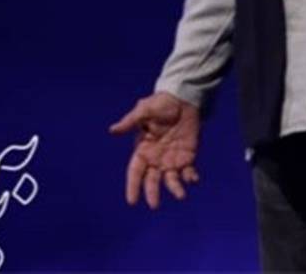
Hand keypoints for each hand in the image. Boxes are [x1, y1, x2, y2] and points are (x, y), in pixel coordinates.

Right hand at [109, 91, 200, 208]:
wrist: (183, 100)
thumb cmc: (161, 104)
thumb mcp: (144, 110)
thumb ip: (130, 122)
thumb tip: (112, 130)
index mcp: (143, 150)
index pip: (135, 172)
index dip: (133, 186)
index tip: (132, 201)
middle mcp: (156, 159)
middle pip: (152, 180)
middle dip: (152, 193)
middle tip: (154, 205)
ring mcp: (172, 159)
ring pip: (171, 180)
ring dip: (175, 188)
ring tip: (180, 195)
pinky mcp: (187, 156)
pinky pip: (188, 171)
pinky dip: (190, 177)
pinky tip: (193, 179)